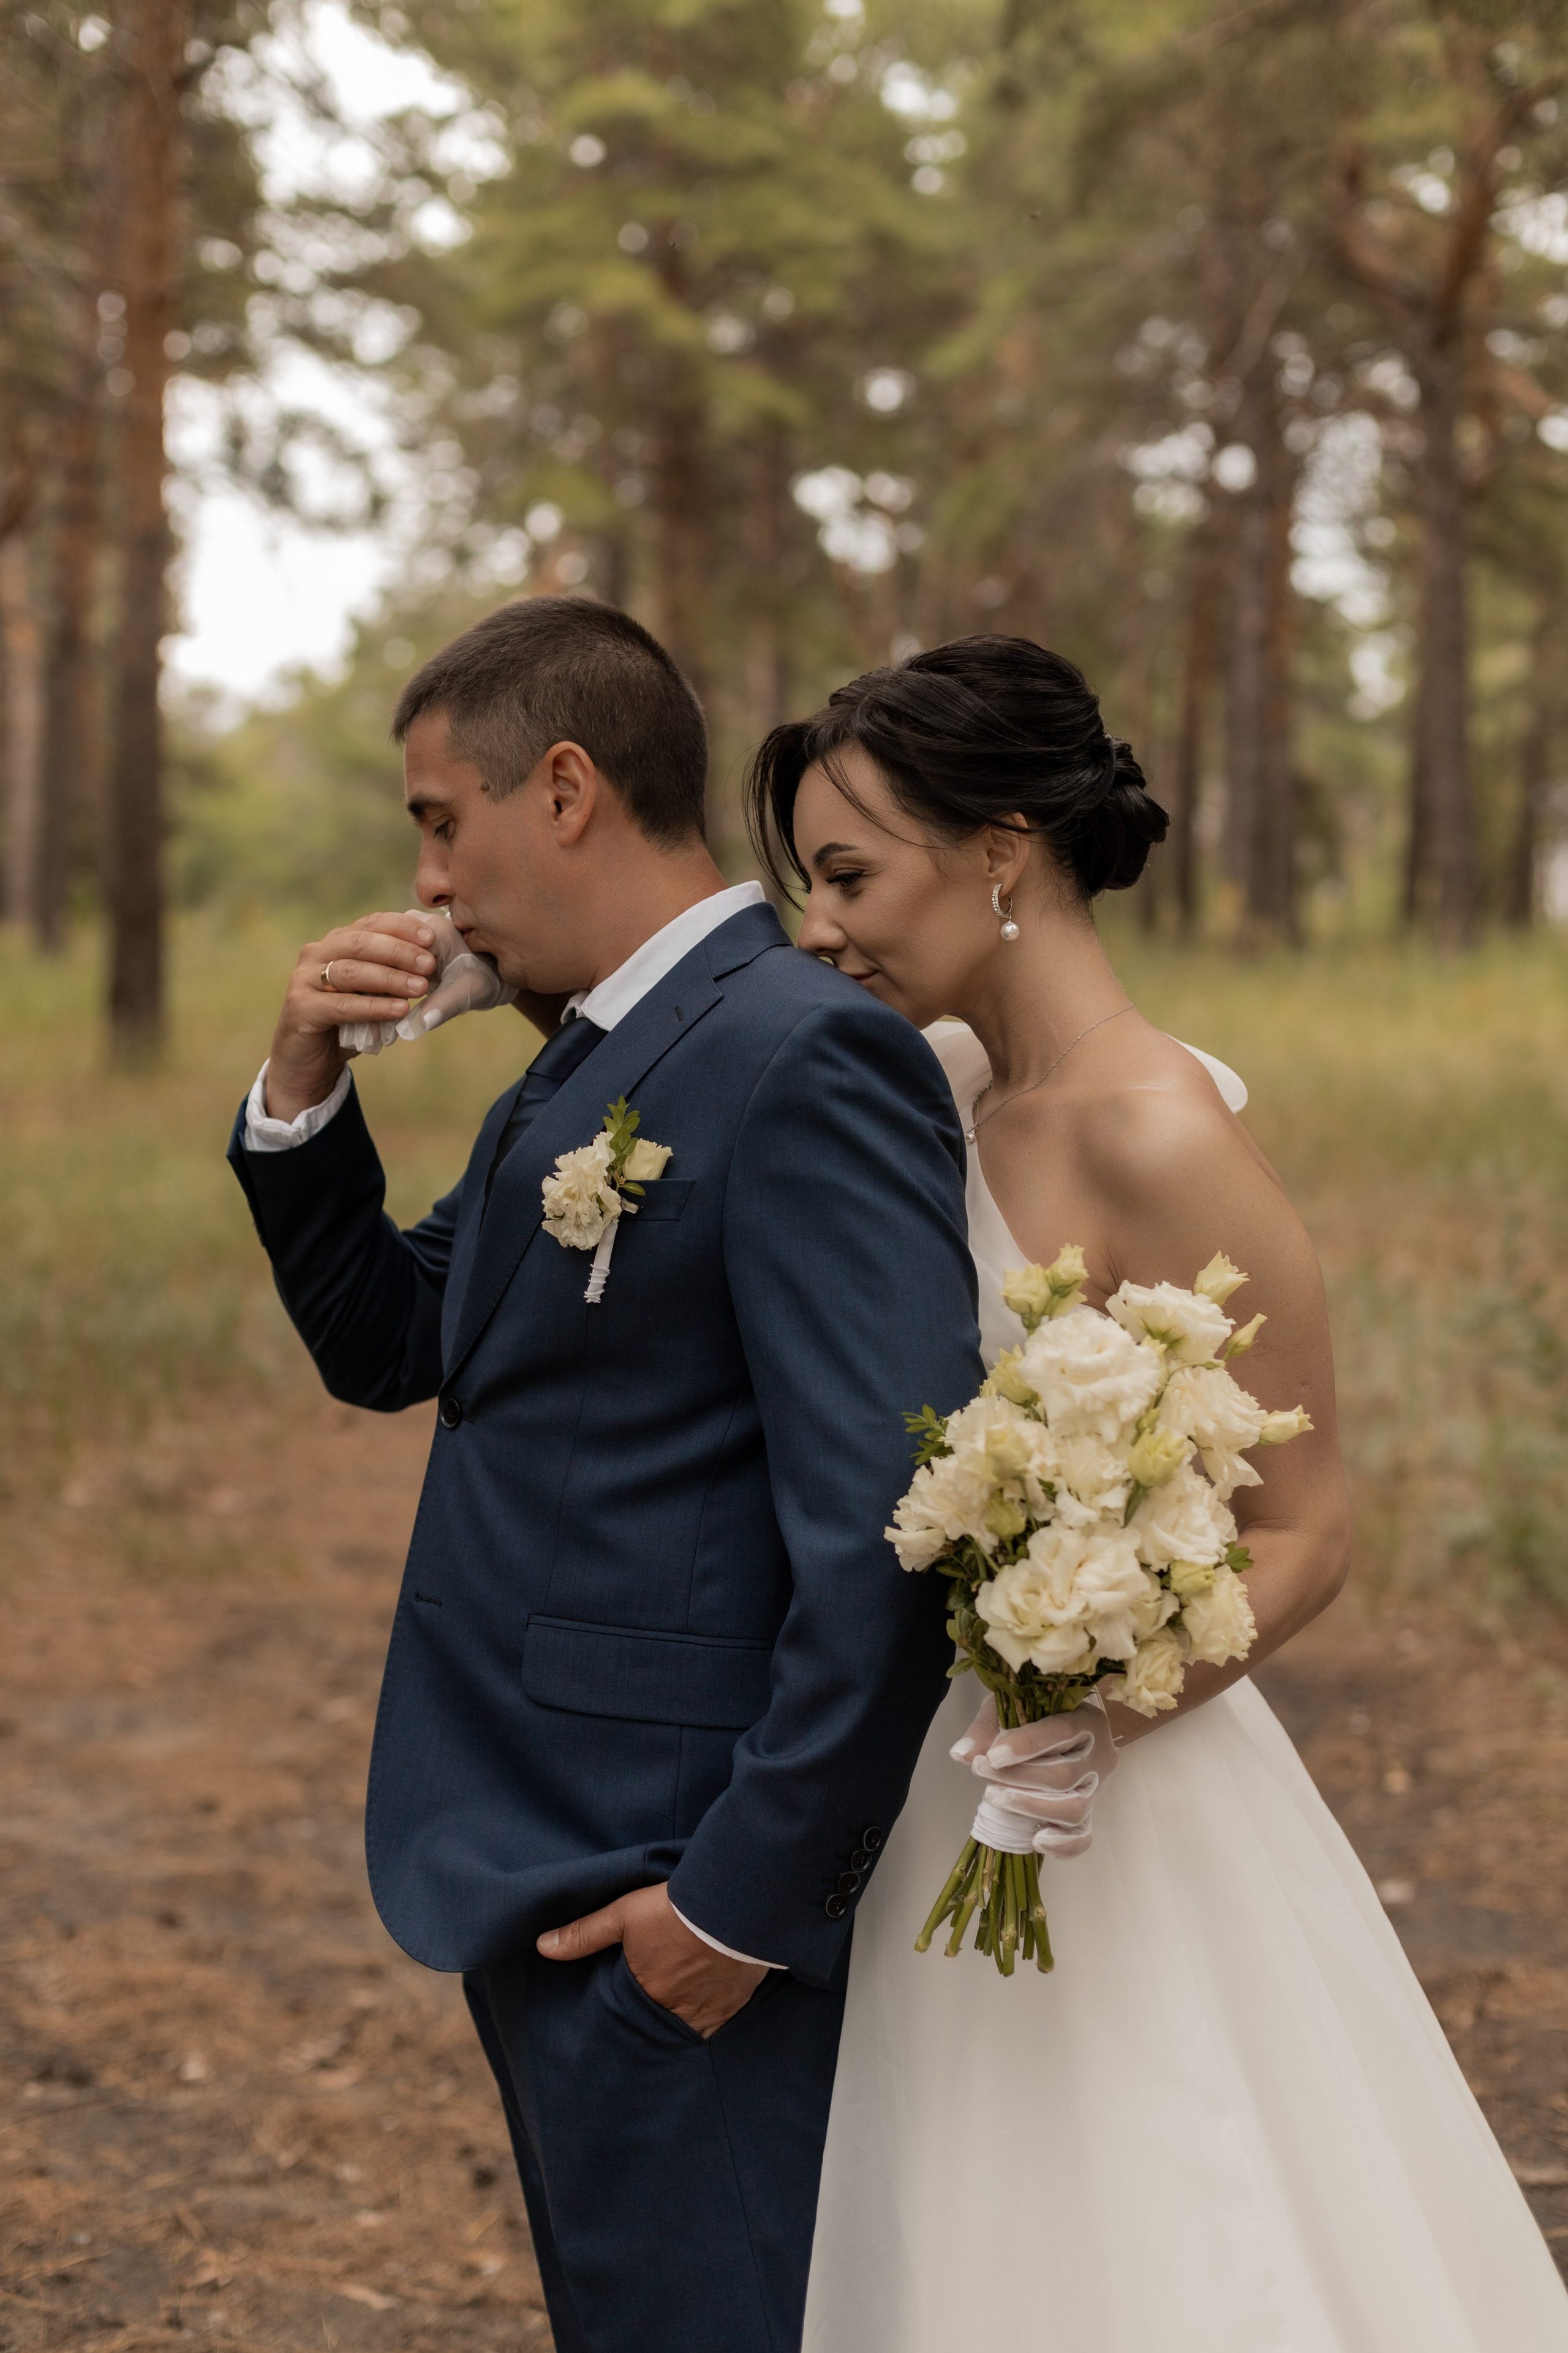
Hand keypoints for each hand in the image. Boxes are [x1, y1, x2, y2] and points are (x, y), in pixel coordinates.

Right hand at [266, 912, 438, 1122]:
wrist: (308, 1064)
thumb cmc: (346, 1024)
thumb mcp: (372, 994)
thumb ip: (390, 976)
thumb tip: (428, 964)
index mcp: (336, 943)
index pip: (370, 923)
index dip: (401, 927)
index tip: (431, 937)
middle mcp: (316, 954)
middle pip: (360, 942)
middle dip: (399, 951)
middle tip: (429, 964)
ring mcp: (304, 979)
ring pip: (351, 971)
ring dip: (390, 978)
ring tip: (421, 988)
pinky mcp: (301, 1007)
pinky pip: (342, 1004)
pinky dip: (373, 1007)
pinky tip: (399, 1010)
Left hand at [536, 1883, 766, 2037]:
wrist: (732, 1904)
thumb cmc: (675, 1910)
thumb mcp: (623, 1916)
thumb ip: (584, 1934)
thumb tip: (543, 1947)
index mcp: (648, 1997)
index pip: (630, 2024)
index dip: (626, 2021)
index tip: (622, 2023)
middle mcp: (679, 2013)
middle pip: (662, 2030)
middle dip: (655, 2026)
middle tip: (651, 2021)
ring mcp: (712, 2011)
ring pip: (693, 2030)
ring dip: (685, 2022)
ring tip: (680, 2011)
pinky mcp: (737, 2002)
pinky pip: (722, 2020)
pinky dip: (713, 2014)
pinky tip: (711, 2000)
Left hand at [952, 1692, 1118, 1859]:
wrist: (1077, 1727)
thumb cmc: (1041, 1712)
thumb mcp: (1013, 1706)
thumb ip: (987, 1726)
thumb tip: (961, 1754)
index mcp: (1086, 1719)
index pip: (1061, 1732)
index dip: (1026, 1745)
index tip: (992, 1756)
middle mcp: (1099, 1755)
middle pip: (1064, 1776)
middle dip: (1017, 1778)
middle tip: (980, 1770)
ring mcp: (1097, 1787)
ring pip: (1074, 1809)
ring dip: (1030, 1808)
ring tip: (993, 1798)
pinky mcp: (1091, 1812)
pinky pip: (1083, 1836)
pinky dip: (1062, 1844)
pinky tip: (1035, 1840)